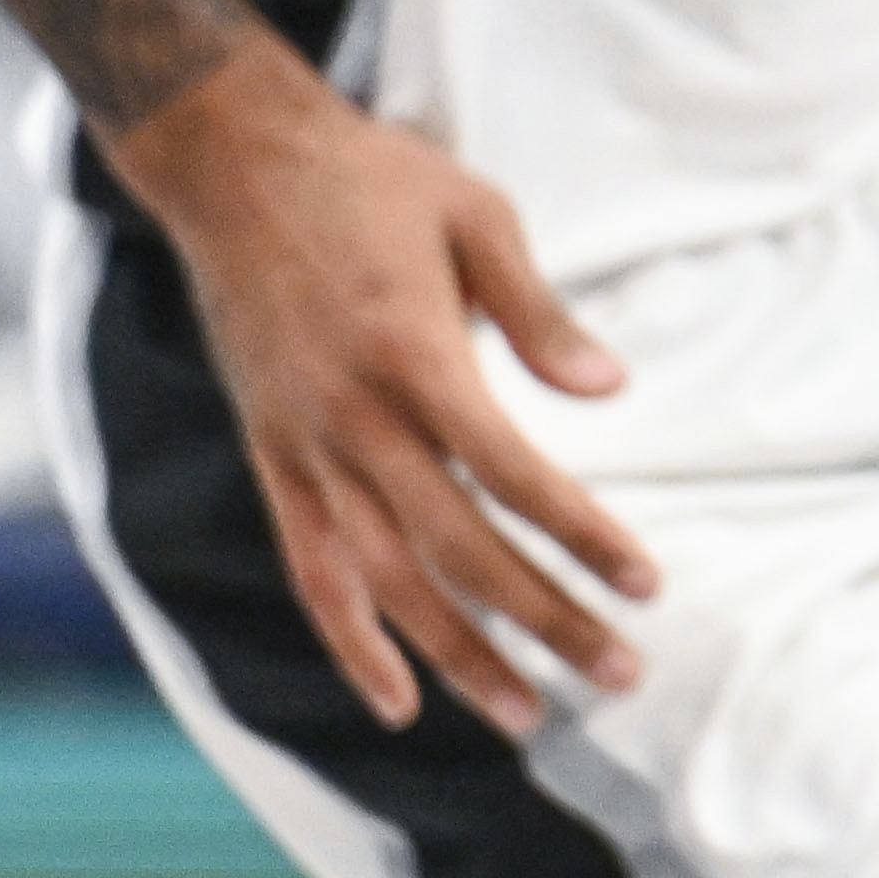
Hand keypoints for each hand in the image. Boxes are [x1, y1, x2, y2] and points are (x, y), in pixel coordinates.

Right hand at [117, 54, 653, 738]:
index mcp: (413, 356)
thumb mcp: (474, 213)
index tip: (647, 585)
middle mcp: (354, 420)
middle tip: (621, 673)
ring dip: (460, 658)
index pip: (515, 478)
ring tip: (530, 716)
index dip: (584, 537)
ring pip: (386, 583)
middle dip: (546, 620)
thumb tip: (609, 387)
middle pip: (462, 550)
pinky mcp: (272, 458)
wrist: (231, 161)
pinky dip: (352, 644)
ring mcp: (305, 448)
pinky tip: (399, 702)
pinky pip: (311, 571)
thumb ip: (538, 311)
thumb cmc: (368, 177)